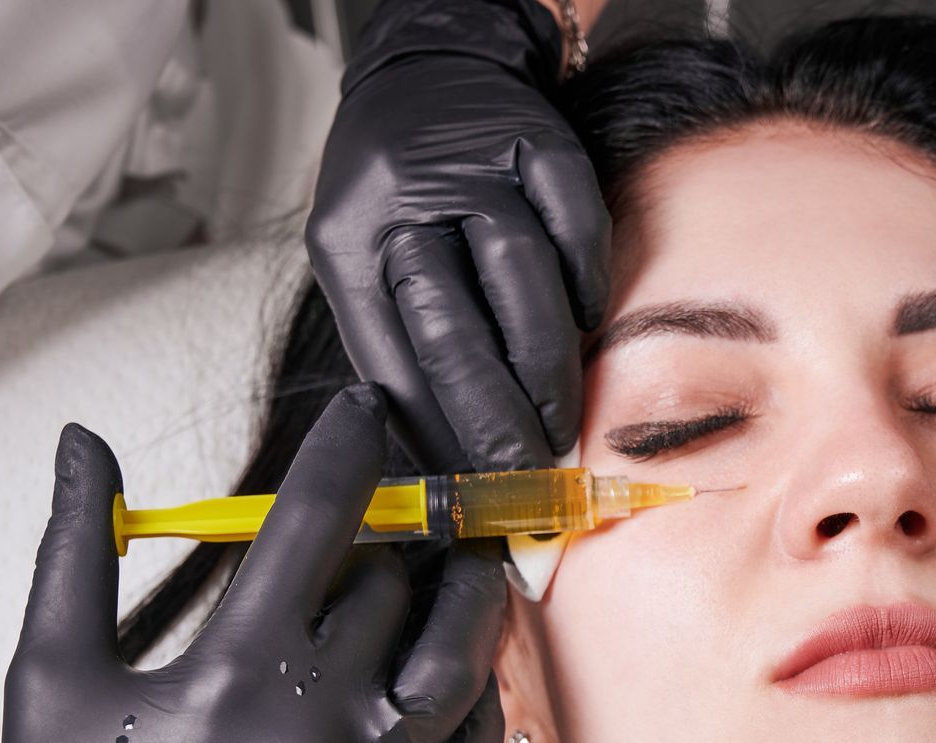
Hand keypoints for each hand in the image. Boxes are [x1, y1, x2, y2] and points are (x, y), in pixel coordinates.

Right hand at [0, 384, 504, 742]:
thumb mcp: (51, 675)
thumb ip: (78, 546)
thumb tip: (88, 442)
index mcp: (234, 678)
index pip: (319, 523)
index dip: (352, 450)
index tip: (368, 413)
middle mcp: (321, 732)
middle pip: (399, 586)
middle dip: (410, 522)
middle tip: (418, 490)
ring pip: (463, 660)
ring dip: (468, 596)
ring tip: (462, 558)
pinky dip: (479, 698)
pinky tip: (465, 664)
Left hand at [306, 0, 610, 472]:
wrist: (433, 67)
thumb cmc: (403, 185)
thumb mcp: (364, 256)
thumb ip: (395, 344)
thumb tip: (440, 457)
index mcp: (346, 241)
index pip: (389, 356)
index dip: (435, 430)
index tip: (471, 482)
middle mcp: (400, 199)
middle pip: (451, 323)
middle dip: (493, 414)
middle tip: (523, 466)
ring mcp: (470, 165)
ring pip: (516, 275)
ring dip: (545, 363)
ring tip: (561, 421)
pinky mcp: (535, 140)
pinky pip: (572, 221)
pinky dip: (585, 279)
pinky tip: (590, 324)